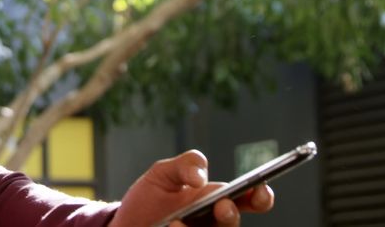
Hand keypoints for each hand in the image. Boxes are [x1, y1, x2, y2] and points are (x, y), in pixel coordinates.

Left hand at [110, 150, 274, 226]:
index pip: (248, 200)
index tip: (259, 189)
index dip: (260, 196)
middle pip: (233, 223)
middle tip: (222, 206)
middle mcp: (212, 225)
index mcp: (215, 201)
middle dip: (231, 215)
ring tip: (176, 222)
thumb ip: (185, 164)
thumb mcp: (162, 174)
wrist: (124, 226)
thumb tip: (200, 177)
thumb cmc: (147, 201)